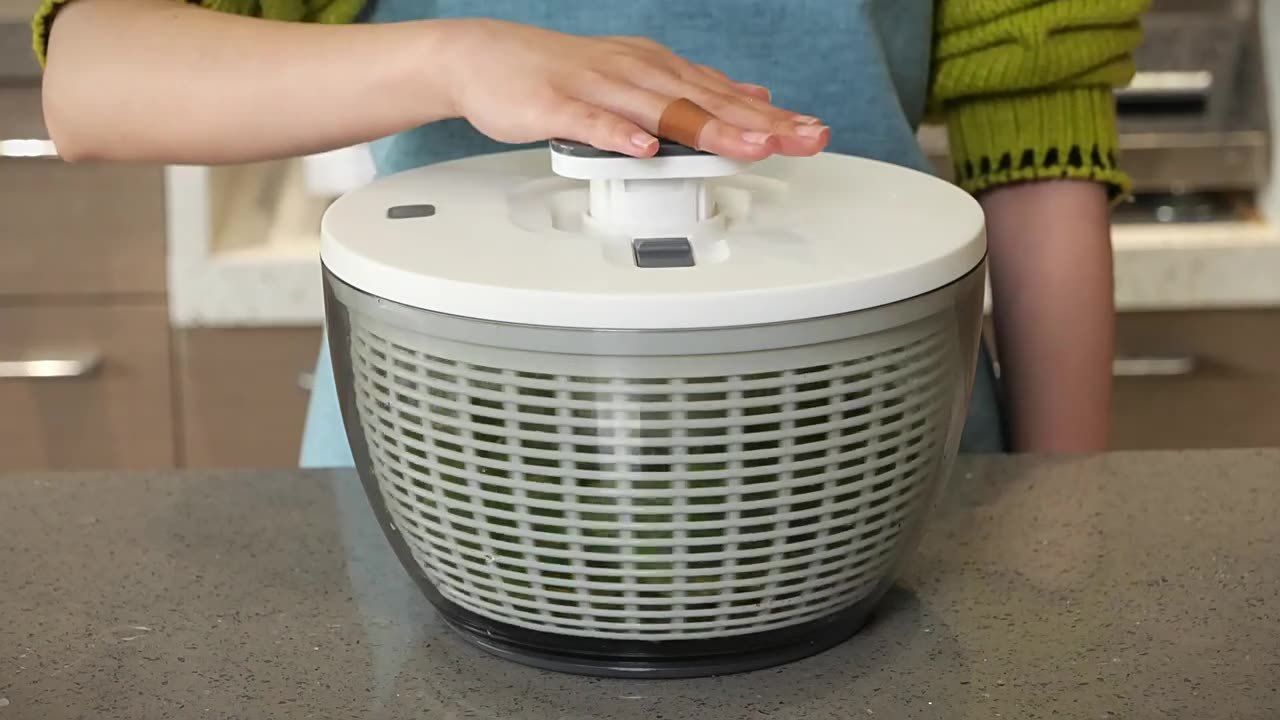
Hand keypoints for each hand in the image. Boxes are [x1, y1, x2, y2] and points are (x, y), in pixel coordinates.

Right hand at [437, 19, 829, 159]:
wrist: (482, 58)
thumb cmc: (560, 77)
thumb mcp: (636, 79)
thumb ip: (692, 93)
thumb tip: (751, 98)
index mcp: (656, 70)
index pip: (724, 94)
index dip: (771, 115)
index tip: (812, 132)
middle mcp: (634, 73)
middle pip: (705, 100)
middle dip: (758, 122)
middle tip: (802, 139)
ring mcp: (596, 88)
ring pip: (658, 109)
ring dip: (707, 127)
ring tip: (748, 146)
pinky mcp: (555, 106)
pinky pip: (591, 123)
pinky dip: (620, 135)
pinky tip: (645, 148)